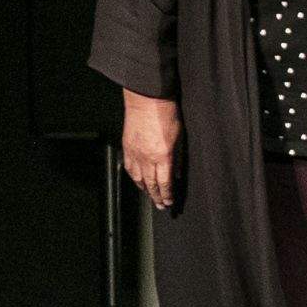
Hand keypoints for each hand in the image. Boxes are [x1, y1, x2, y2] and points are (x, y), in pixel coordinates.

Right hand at [121, 92, 180, 210]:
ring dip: (144, 189)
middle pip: (151, 184)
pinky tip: (137, 181)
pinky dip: (134, 177)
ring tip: (150, 195)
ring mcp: (135, 153)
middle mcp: (147, 158)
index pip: (164, 182)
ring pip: (138, 178)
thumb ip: (178, 158)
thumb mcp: (179, 137)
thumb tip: (177, 174)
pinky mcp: (127, 147)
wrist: (146, 100)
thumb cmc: (166, 115)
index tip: (168, 202)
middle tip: (160, 206)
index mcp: (163, 156)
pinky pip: (129, 167)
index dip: (167, 194)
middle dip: (156, 196)